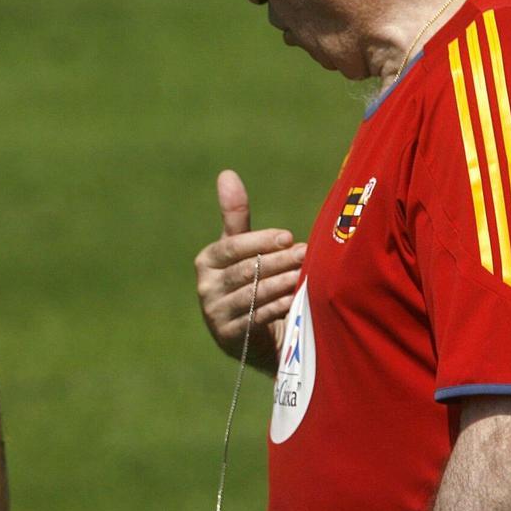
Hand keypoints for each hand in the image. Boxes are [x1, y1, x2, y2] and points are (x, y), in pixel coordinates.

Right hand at [193, 170, 305, 372]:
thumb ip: (235, 215)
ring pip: (252, 294)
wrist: (253, 333)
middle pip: (245, 271)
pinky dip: (277, 307)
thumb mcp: (242, 249)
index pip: (232, 247)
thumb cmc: (249, 280)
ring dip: (281, 283)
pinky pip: (256, 318)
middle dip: (277, 262)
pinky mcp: (228, 336)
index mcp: (206, 261)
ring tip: (304, 275)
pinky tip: (296, 300)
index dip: (260, 241)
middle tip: (305, 254)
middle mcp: (206, 287)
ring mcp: (214, 313)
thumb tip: (226, 174)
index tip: (289, 236)